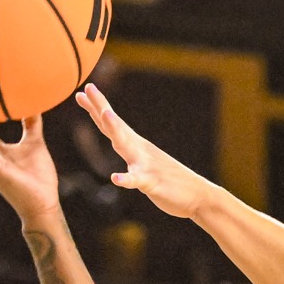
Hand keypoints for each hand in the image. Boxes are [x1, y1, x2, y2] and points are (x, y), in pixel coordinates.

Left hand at [78, 85, 229, 221]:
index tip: (84, 91)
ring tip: (105, 114)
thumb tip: (119, 141)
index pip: (112, 124)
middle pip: (115, 127)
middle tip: (88, 88)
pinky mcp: (153, 183)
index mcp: (136, 146)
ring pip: (127, 146)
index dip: (98, 107)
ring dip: (116, 130)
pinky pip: (138, 181)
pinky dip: (127, 179)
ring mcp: (146, 165)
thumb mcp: (145, 162)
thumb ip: (131, 151)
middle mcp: (139, 150)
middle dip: (101, 108)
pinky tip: (116, 178)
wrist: (198, 195)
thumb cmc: (170, 180)